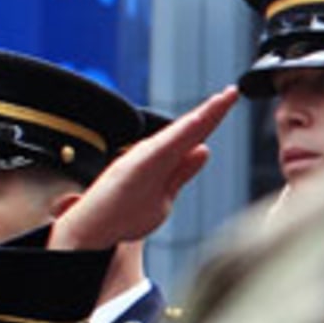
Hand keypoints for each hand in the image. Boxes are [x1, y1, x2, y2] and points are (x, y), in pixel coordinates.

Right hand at [49, 89, 238, 251]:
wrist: (89, 232)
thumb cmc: (121, 215)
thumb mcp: (164, 195)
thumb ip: (182, 172)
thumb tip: (203, 152)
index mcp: (162, 160)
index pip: (194, 136)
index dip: (213, 118)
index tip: (231, 100)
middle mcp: (154, 154)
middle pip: (191, 129)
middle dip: (214, 110)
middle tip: (234, 91)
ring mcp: (145, 159)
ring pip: (180, 133)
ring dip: (202, 115)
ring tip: (222, 100)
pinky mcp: (136, 167)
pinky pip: (164, 147)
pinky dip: (182, 133)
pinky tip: (198, 121)